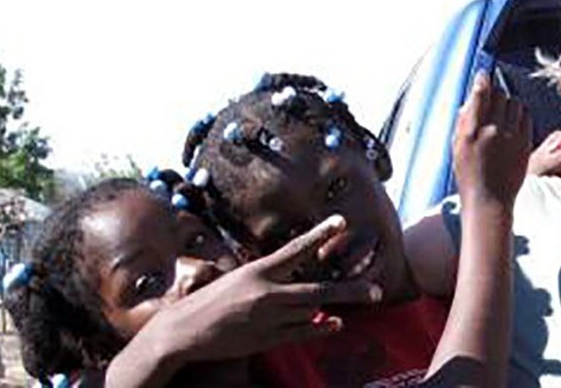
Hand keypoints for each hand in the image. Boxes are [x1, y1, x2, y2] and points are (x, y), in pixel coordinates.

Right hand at [128, 216, 383, 362]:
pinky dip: (322, 327)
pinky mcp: (267, 339)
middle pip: (320, 289)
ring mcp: (269, 318)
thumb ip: (263, 277)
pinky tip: (336, 324)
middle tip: (377, 289)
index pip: (296, 249)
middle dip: (351, 289)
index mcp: (257, 271)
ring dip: (329, 307)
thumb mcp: (234, 280)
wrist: (183, 331)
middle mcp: (267, 293)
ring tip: (352, 303)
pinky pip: (303, 332)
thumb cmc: (206, 302)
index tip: (341, 221)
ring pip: (312, 310)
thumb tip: (288, 275)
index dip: (320, 234)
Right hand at [452, 72, 530, 204]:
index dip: (481, 80)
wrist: (489, 201)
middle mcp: (492, 131)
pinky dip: (520, 115)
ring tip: (503, 113)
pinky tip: (514, 123)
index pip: (480, 94)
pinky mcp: (525, 144)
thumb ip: (463, 122)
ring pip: (515, 103)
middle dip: (495, 94)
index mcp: (471, 132)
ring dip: (508, 103)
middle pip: (499, 95)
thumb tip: (472, 100)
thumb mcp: (457, 148)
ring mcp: (511, 137)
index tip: (482, 76)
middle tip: (492, 101)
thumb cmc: (469, 176)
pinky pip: (526, 116)